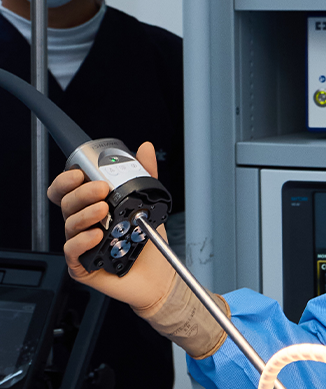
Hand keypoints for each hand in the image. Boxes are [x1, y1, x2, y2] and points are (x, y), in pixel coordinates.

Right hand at [47, 142, 176, 310]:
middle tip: (101, 189)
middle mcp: (84, 225)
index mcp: (92, 207)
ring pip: (69, 225)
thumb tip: (145, 149)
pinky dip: (81, 241)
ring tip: (103, 210)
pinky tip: (95, 235)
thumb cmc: (147, 241)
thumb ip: (145, 175)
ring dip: (85, 214)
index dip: (68, 180)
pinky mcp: (83, 265)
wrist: (159, 275)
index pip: (68, 190)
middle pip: (67, 204)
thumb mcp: (148, 203)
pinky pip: (72, 251)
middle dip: (82, 193)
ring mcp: (82, 245)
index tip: (80, 173)